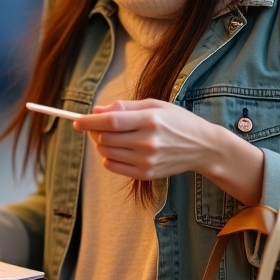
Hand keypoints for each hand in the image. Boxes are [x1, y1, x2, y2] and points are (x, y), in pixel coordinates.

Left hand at [73, 98, 264, 204]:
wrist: (203, 147)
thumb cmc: (178, 121)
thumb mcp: (155, 105)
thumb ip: (125, 107)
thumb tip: (97, 110)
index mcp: (149, 120)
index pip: (110, 122)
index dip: (89, 122)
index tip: (76, 122)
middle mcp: (147, 141)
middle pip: (105, 138)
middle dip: (97, 132)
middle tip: (102, 127)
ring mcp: (147, 160)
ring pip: (106, 153)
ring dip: (103, 144)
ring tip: (117, 138)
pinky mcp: (146, 174)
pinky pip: (113, 167)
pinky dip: (110, 158)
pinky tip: (122, 151)